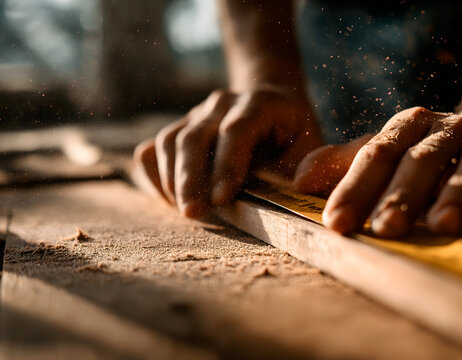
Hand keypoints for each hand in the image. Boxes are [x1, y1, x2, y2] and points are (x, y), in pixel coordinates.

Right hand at [135, 86, 322, 216]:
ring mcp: (196, 114)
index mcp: (259, 104)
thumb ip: (305, 169)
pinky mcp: (178, 128)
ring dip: (172, 180)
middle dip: (191, 179)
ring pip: (170, 142)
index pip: (236, 131)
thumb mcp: (309, 147)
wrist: (271, 101)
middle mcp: (222, 104)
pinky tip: (168, 199)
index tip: (221, 199)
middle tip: (193, 214)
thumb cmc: (292, 135)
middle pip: (195, 137)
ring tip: (185, 211)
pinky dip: (154, 175)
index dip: (227, 165)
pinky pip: (153, 149)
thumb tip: (297, 191)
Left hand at [294, 106, 461, 238]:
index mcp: (408, 127)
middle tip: (386, 228)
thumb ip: (342, 166)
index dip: (355, 189)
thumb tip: (298, 181)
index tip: (336, 223)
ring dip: (459, 195)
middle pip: (422, 161)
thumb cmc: (424, 156)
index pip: (376, 155)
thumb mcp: (383, 154)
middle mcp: (449, 132)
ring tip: (442, 225)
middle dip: (403, 196)